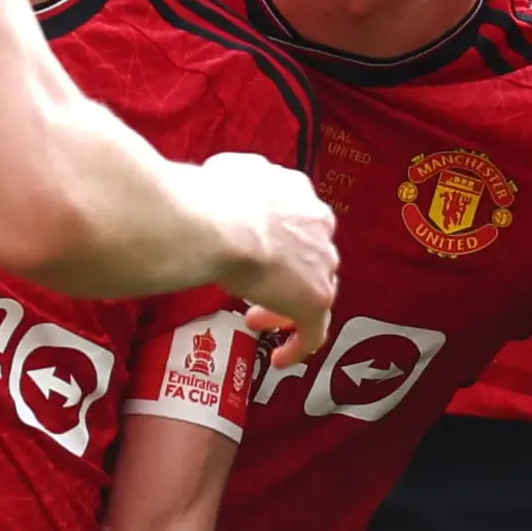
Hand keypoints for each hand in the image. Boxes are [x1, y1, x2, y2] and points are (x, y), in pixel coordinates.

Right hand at [202, 151, 337, 364]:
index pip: (296, 220)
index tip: (253, 252)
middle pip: (309, 255)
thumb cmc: (210, 198)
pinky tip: (280, 358)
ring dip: (285, 304)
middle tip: (253, 287)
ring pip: (312, 290)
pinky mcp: (316, 299)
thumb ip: (235, 181)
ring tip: (255, 319)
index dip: (275, 241)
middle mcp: (318, 224)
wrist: (219, 225)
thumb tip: (223, 182)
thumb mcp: (224, 172)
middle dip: (282, 272)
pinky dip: (299, 344)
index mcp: (297, 192)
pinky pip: (313, 331)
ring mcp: (321, 263)